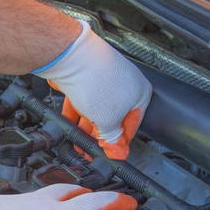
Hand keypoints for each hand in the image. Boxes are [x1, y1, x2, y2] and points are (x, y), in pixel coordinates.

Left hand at [34, 20, 151, 159]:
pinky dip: (76, 113)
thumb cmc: (97, 80)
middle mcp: (125, 82)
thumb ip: (112, 138)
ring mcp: (104, 76)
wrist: (71, 56)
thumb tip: (115, 149)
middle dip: (100, 136)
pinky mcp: (85, 74)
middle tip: (92, 149)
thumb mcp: (109, 121)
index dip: (120, 142)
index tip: (111, 153)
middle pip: (113, 117)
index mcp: (140, 92)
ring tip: (79, 141)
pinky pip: (82, 98)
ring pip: (96, 108)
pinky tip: (69, 125)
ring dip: (86, 127)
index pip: (133, 124)